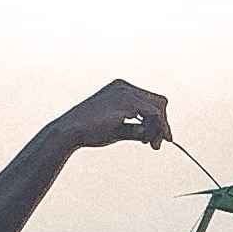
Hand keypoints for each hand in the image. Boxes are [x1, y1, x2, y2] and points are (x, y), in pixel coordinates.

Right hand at [40, 79, 170, 151]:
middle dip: (162, 124)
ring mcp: (126, 92)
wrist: (70, 131)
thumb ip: (136, 130)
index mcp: (120, 89)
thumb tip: (153, 136)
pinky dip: (154, 128)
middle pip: (159, 101)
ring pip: (159, 107)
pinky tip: (145, 141)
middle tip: (157, 144)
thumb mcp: (118, 130)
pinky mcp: (128, 101)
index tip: (161, 138)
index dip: (158, 120)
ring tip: (151, 145)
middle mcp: (124, 87)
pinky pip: (153, 114)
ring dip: (159, 128)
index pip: (150, 101)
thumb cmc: (89, 132)